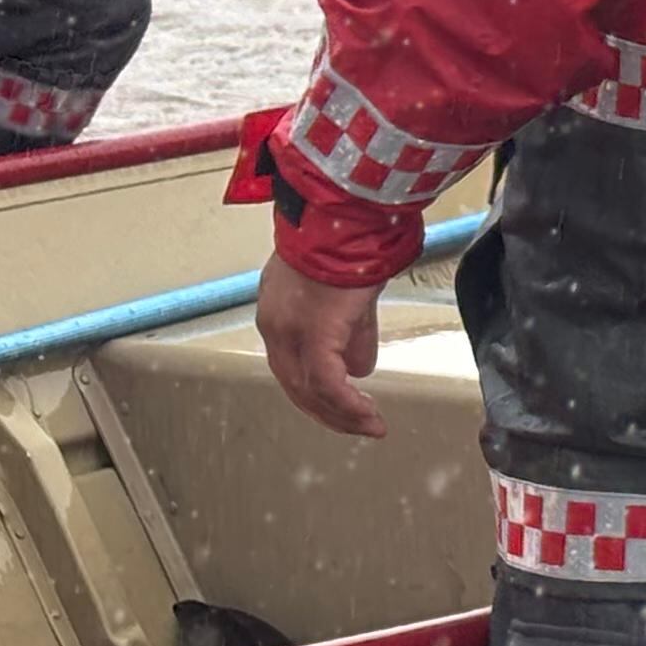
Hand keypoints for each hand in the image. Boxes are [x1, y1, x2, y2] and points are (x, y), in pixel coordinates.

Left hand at [257, 257, 386, 438]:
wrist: (349, 218)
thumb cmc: (349, 241)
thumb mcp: (346, 294)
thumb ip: (351, 332)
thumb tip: (359, 368)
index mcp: (277, 312)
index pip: (290, 367)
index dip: (316, 394)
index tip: (343, 409)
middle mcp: (275, 326)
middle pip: (295, 386)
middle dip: (329, 413)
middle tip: (359, 426)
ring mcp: (290, 331)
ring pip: (309, 390)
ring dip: (342, 415)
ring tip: (371, 425)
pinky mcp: (315, 334)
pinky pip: (327, 382)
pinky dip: (347, 404)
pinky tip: (367, 414)